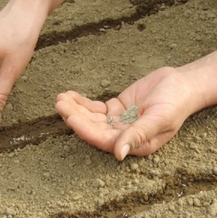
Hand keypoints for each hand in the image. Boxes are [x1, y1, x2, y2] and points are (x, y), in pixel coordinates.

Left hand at [55, 67, 200, 160]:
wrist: (180, 85)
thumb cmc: (175, 103)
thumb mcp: (159, 119)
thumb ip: (138, 135)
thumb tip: (119, 155)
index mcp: (134, 144)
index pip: (103, 140)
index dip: (85, 130)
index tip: (71, 118)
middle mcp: (123, 135)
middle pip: (93, 128)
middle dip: (75, 116)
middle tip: (59, 104)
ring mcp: (117, 121)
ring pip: (91, 117)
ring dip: (75, 108)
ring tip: (60, 98)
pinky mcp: (115, 108)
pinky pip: (95, 108)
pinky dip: (82, 102)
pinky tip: (71, 96)